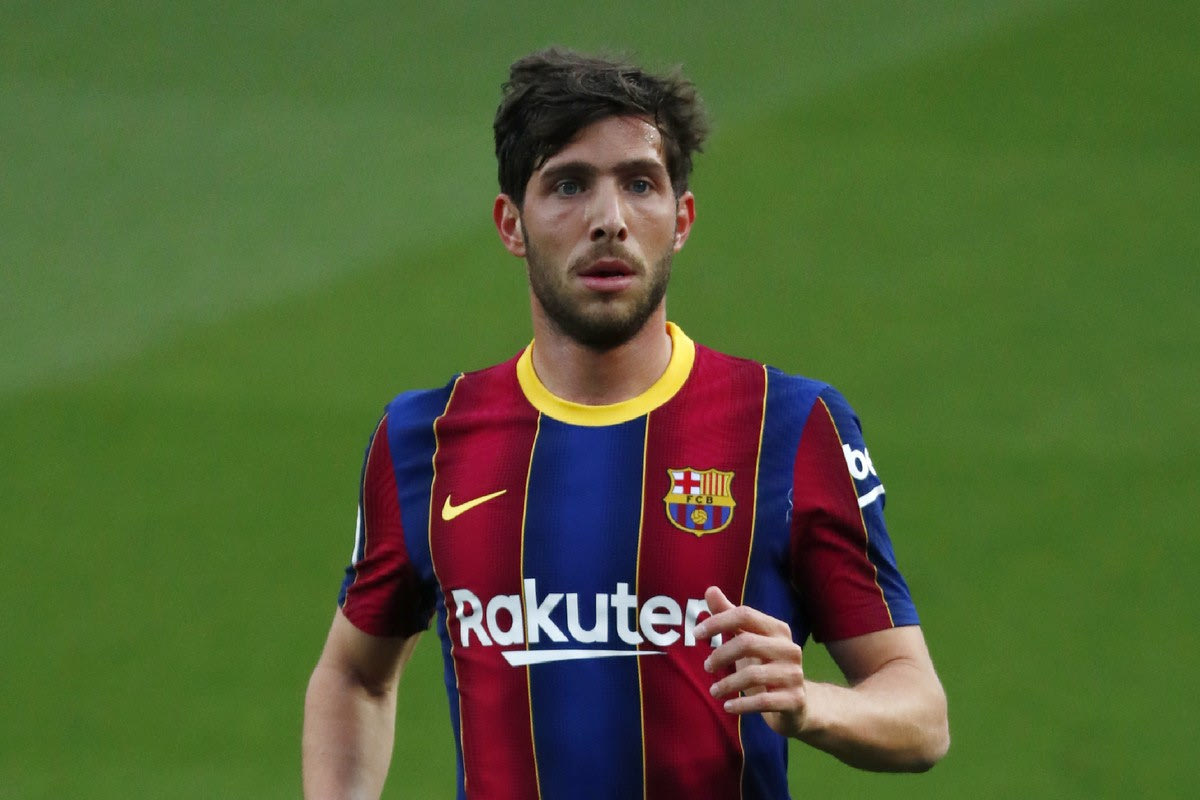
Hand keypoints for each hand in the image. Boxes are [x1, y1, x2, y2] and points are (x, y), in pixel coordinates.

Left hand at [693, 586, 809, 737]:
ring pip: (753, 674)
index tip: (696, 634)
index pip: (745, 615)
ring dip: (727, 683)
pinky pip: (763, 701)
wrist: (797, 704)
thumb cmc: (765, 666)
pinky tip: (727, 706)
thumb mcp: (747, 640)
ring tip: (714, 690)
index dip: (718, 621)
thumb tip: (710, 589)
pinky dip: (741, 704)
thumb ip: (730, 616)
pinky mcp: (795, 700)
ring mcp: (794, 674)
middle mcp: (790, 649)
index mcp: (778, 630)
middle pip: (747, 642)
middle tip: (706, 666)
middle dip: (721, 654)